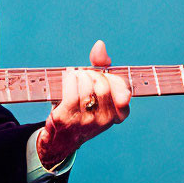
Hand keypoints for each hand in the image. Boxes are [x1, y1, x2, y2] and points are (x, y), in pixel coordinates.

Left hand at [37, 40, 130, 169]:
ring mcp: (85, 121)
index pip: (124, 94)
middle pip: (103, 85)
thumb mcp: (95, 89)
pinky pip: (72, 92)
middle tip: (84, 75)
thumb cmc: (80, 108)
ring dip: (79, 75)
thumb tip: (99, 45)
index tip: (104, 78)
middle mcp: (104, 120)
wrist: (59, 137)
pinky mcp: (67, 118)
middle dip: (92, 74)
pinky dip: (69, 78)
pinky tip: (68, 77)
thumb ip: (101, 65)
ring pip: (87, 86)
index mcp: (116, 115)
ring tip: (74, 76)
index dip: (115, 82)